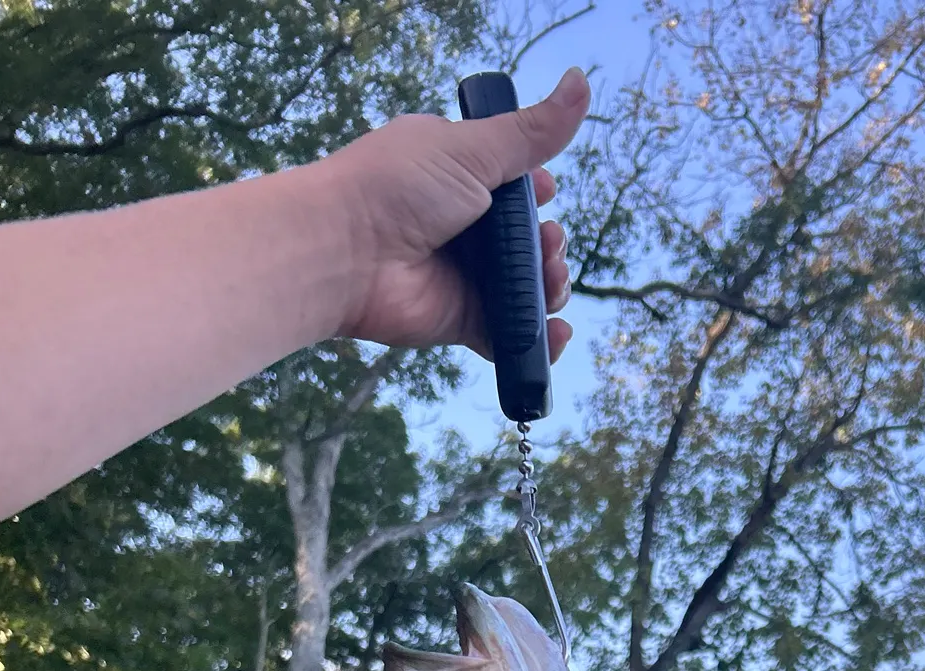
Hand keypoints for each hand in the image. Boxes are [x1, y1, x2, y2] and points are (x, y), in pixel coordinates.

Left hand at [311, 68, 590, 360]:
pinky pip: (510, 333)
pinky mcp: (463, 320)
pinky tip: (555, 331)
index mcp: (460, 176)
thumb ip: (529, 132)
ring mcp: (464, 277)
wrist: (344, 252)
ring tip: (549, 280)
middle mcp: (464, 228)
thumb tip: (581, 80)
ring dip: (550, 285)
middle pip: (529, 241)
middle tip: (547, 245)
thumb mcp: (471, 149)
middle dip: (551, 245)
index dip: (540, 194)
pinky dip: (538, 337)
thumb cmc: (397, 186)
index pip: (516, 188)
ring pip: (527, 287)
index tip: (546, 194)